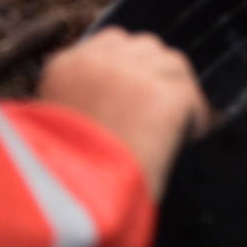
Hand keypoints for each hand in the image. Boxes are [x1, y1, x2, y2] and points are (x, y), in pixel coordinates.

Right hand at [37, 28, 209, 203]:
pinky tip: (191, 134)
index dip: (130, 65)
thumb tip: (117, 100)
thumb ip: (81, 103)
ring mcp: (132, 74)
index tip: (139, 88)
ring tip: (180, 120)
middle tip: (162, 104)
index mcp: (63, 68)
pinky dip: (194, 114)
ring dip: (177, 89)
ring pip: (173, 64)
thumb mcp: (52, 129)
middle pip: (146, 46)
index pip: (111, 41)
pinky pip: (190, 94)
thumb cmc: (57, 180)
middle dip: (156, 72)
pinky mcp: (163, 94)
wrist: (69, 204)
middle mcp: (97, 62)